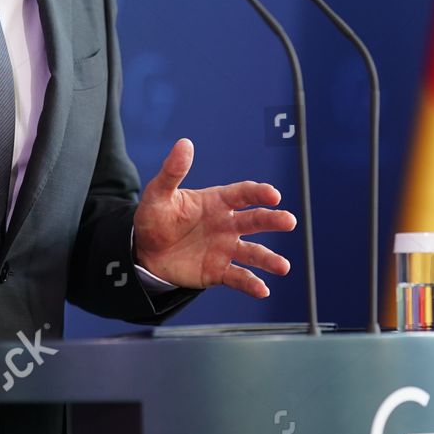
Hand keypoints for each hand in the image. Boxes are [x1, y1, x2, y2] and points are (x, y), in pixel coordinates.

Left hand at [132, 138, 295, 296]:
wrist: (144, 253)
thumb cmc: (155, 219)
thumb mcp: (159, 194)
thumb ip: (173, 171)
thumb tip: (184, 143)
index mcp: (217, 202)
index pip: (243, 194)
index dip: (259, 193)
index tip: (273, 195)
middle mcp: (227, 224)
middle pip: (255, 220)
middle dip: (273, 220)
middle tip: (289, 221)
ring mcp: (225, 248)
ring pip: (253, 253)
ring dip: (269, 259)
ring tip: (283, 267)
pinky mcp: (218, 271)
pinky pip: (238, 277)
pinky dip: (251, 284)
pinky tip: (263, 290)